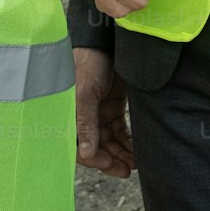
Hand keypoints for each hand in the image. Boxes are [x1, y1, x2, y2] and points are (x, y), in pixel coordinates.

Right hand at [73, 47, 133, 177]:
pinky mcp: (113, 108)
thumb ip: (86, 123)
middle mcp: (84, 118)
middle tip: (127, 169)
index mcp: (71, 116)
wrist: (106, 41)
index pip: (80, 147)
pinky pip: (120, 131)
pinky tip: (138, 148)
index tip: (110, 164)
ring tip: (136, 161)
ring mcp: (99, 114)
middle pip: (97, 148)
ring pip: (110, 142)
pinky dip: (128, 141)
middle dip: (111, 160)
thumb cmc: (89, 63)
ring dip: (122, 153)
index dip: (94, 159)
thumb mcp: (86, 93)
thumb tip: (86, 153)